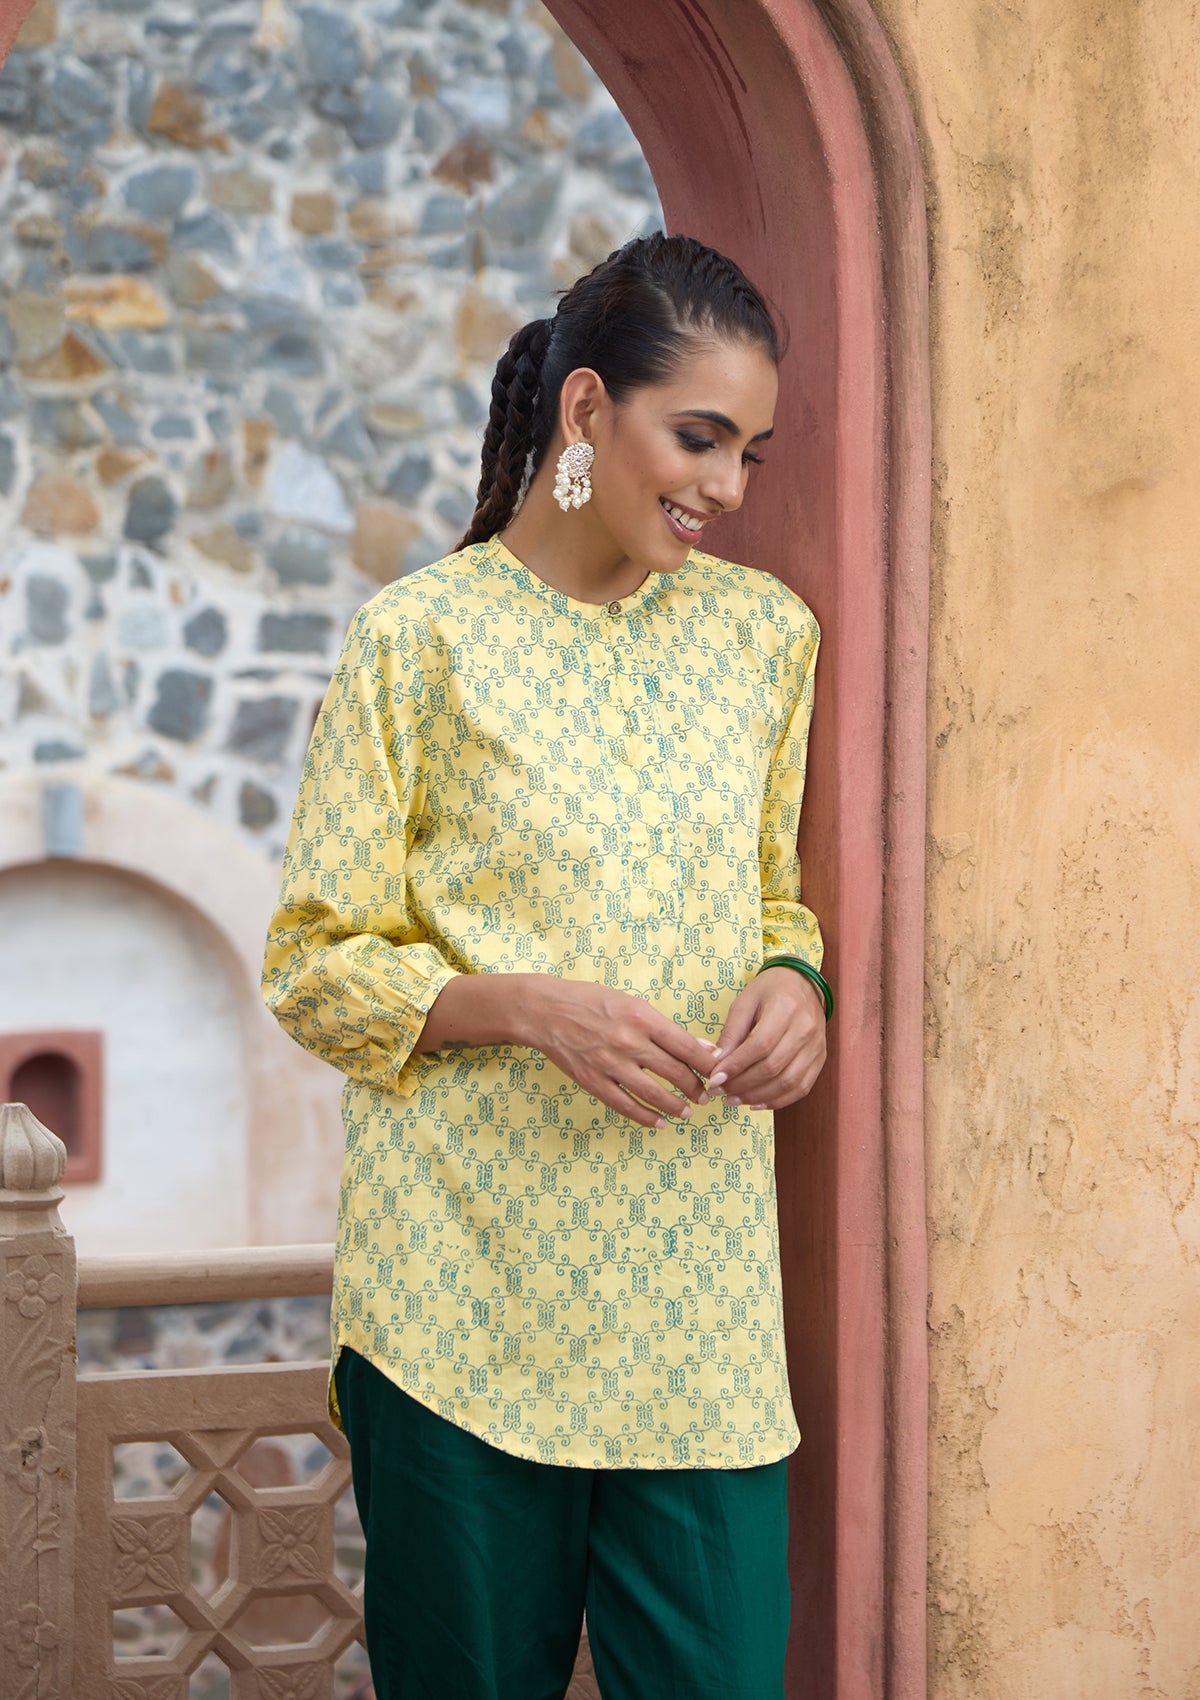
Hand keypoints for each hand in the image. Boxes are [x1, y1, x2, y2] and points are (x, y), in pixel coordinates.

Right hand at [526, 981, 718, 1130]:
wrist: (545, 1010)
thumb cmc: (591, 1001)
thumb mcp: (632, 1003)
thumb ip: (665, 1028)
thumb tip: (700, 1048)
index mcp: (642, 1017)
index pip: (687, 1047)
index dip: (708, 1064)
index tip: (718, 1072)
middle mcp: (629, 1041)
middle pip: (675, 1073)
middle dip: (696, 1088)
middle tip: (705, 1096)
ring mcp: (609, 1064)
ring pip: (653, 1094)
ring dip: (675, 1106)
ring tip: (686, 1112)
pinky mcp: (593, 1081)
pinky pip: (625, 1105)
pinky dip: (645, 1117)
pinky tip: (658, 1122)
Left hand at [707, 968, 826, 1108]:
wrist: (803, 984)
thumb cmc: (769, 991)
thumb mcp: (744, 1002)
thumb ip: (731, 1033)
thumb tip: (716, 1063)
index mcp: (786, 1008)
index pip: (760, 1045)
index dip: (736, 1065)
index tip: (715, 1078)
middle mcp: (805, 1029)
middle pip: (773, 1067)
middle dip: (742, 1084)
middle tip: (719, 1091)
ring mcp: (816, 1046)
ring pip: (788, 1082)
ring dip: (758, 1096)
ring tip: (733, 1100)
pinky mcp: (820, 1058)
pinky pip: (801, 1088)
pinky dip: (778, 1101)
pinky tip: (756, 1103)